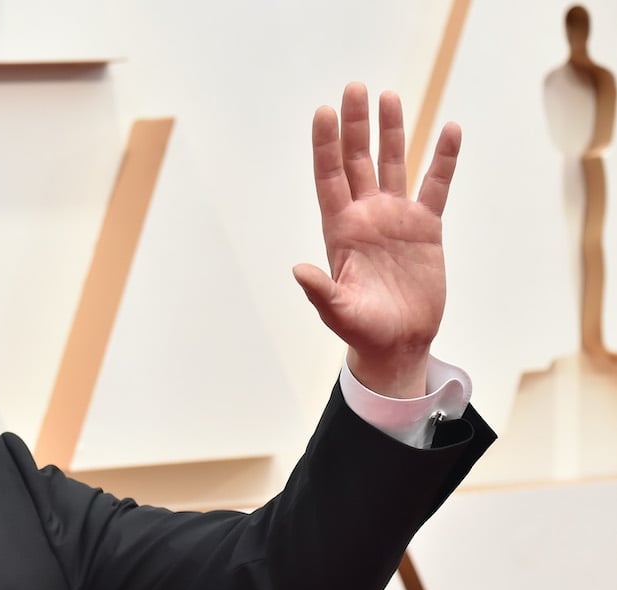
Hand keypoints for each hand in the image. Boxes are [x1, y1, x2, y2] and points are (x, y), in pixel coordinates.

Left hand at [292, 83, 460, 397]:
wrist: (398, 342)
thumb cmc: (363, 330)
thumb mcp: (338, 311)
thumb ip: (320, 290)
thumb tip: (298, 270)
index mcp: (340, 231)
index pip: (329, 179)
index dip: (325, 146)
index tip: (323, 113)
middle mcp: (365, 217)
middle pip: (357, 161)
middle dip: (355, 126)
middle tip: (354, 88)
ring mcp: (395, 219)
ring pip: (392, 164)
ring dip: (391, 132)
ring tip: (389, 96)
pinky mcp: (425, 228)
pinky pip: (436, 186)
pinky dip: (443, 159)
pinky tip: (448, 129)